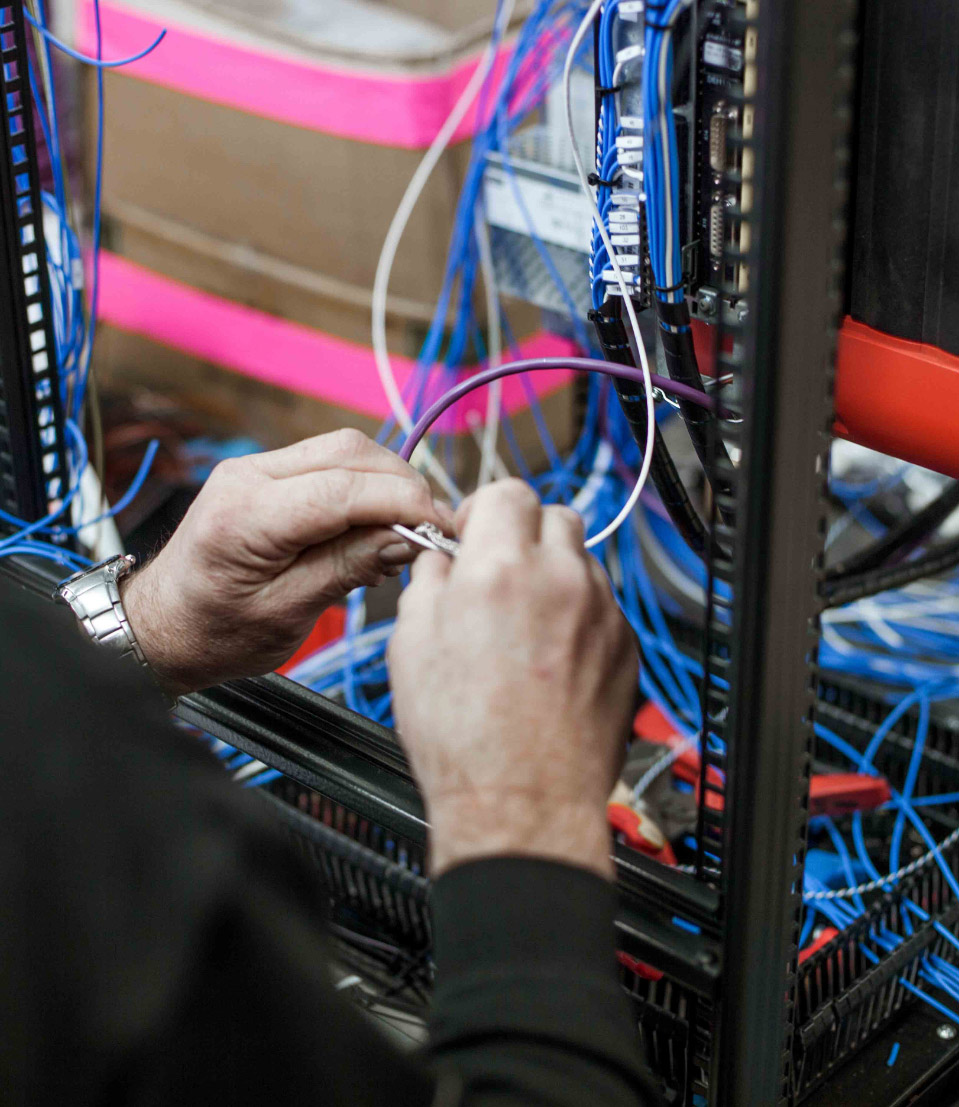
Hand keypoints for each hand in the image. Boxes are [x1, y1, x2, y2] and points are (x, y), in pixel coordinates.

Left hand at [122, 429, 447, 696]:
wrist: (161, 626)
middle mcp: (248, 476)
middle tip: (431, 531)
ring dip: (387, 482)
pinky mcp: (266, 474)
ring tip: (404, 532)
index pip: (344, 490)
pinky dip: (364, 486)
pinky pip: (329, 462)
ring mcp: (255, 468)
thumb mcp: (285, 615)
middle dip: (402, 487)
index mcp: (246, 516)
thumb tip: (407, 538)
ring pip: (345, 450)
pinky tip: (374, 525)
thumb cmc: (213, 633)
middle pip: (350, 453)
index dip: (403, 505)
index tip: (440, 529)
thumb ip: (346, 569)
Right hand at [388, 479, 638, 880]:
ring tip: (522, 626)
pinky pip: (602, 608)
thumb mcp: (410, 646)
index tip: (471, 536)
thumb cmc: (463, 738)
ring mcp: (601, 613)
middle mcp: (560, 580)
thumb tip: (441, 561)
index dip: (482, 510)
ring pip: (581, 562)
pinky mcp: (626, 648)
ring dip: (553, 575)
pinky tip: (550, 659)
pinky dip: (578, 617)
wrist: (522, 804)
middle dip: (523, 535)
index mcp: (500, 569)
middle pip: (553, 516)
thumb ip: (429, 583)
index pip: (507, 492)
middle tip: (498, 573)